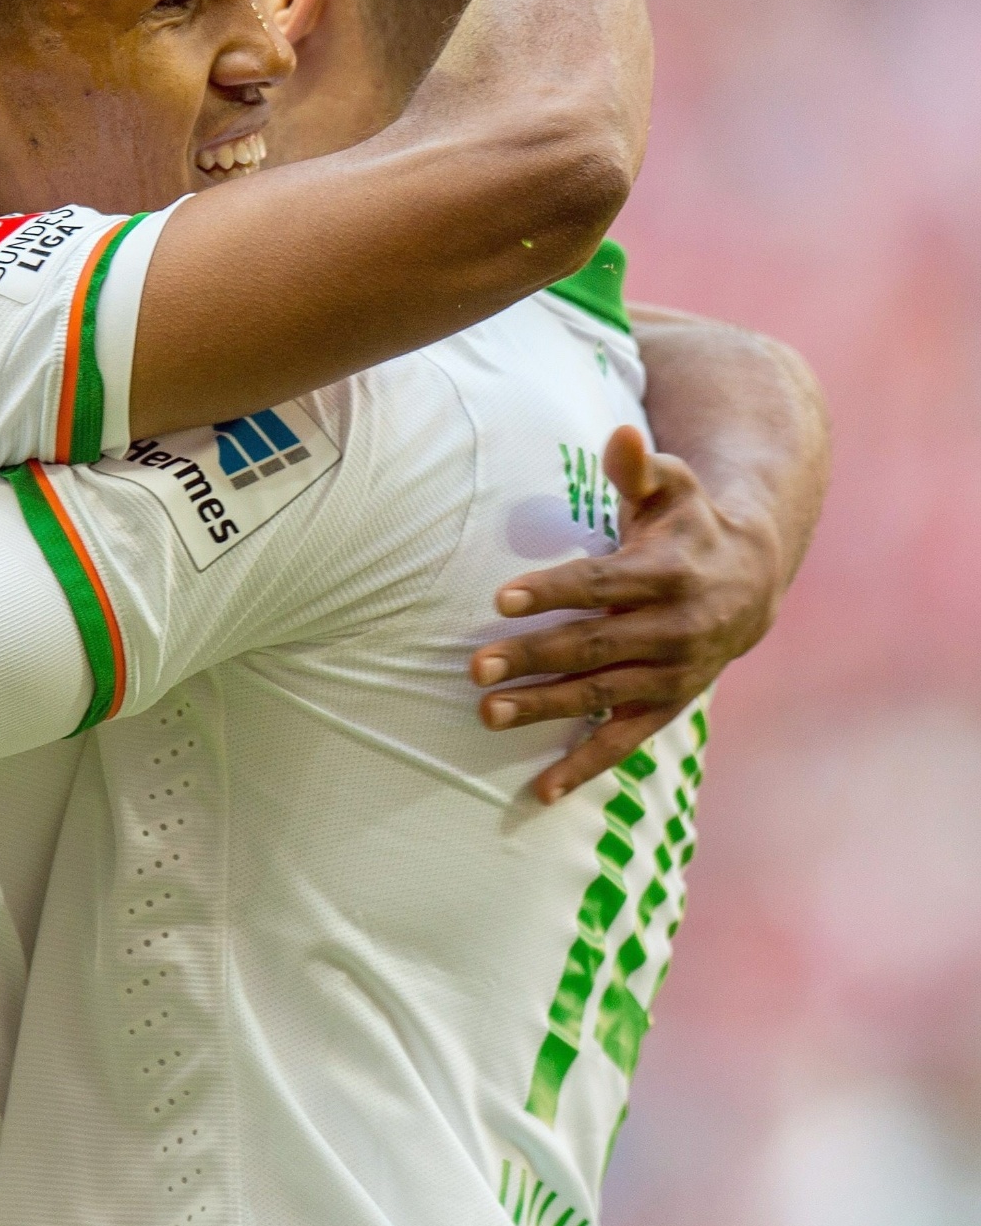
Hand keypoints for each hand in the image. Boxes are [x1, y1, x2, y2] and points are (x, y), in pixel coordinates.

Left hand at [469, 425, 781, 803]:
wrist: (751, 581)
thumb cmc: (688, 525)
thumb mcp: (673, 488)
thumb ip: (639, 466)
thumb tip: (619, 433)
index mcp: (669, 575)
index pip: (601, 584)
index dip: (552, 591)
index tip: (501, 597)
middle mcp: (674, 630)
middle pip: (592, 646)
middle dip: (532, 657)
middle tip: (474, 666)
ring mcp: (671, 674)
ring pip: (599, 696)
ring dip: (543, 709)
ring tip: (487, 715)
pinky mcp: (666, 705)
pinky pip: (623, 742)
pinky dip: (583, 768)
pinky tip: (539, 792)